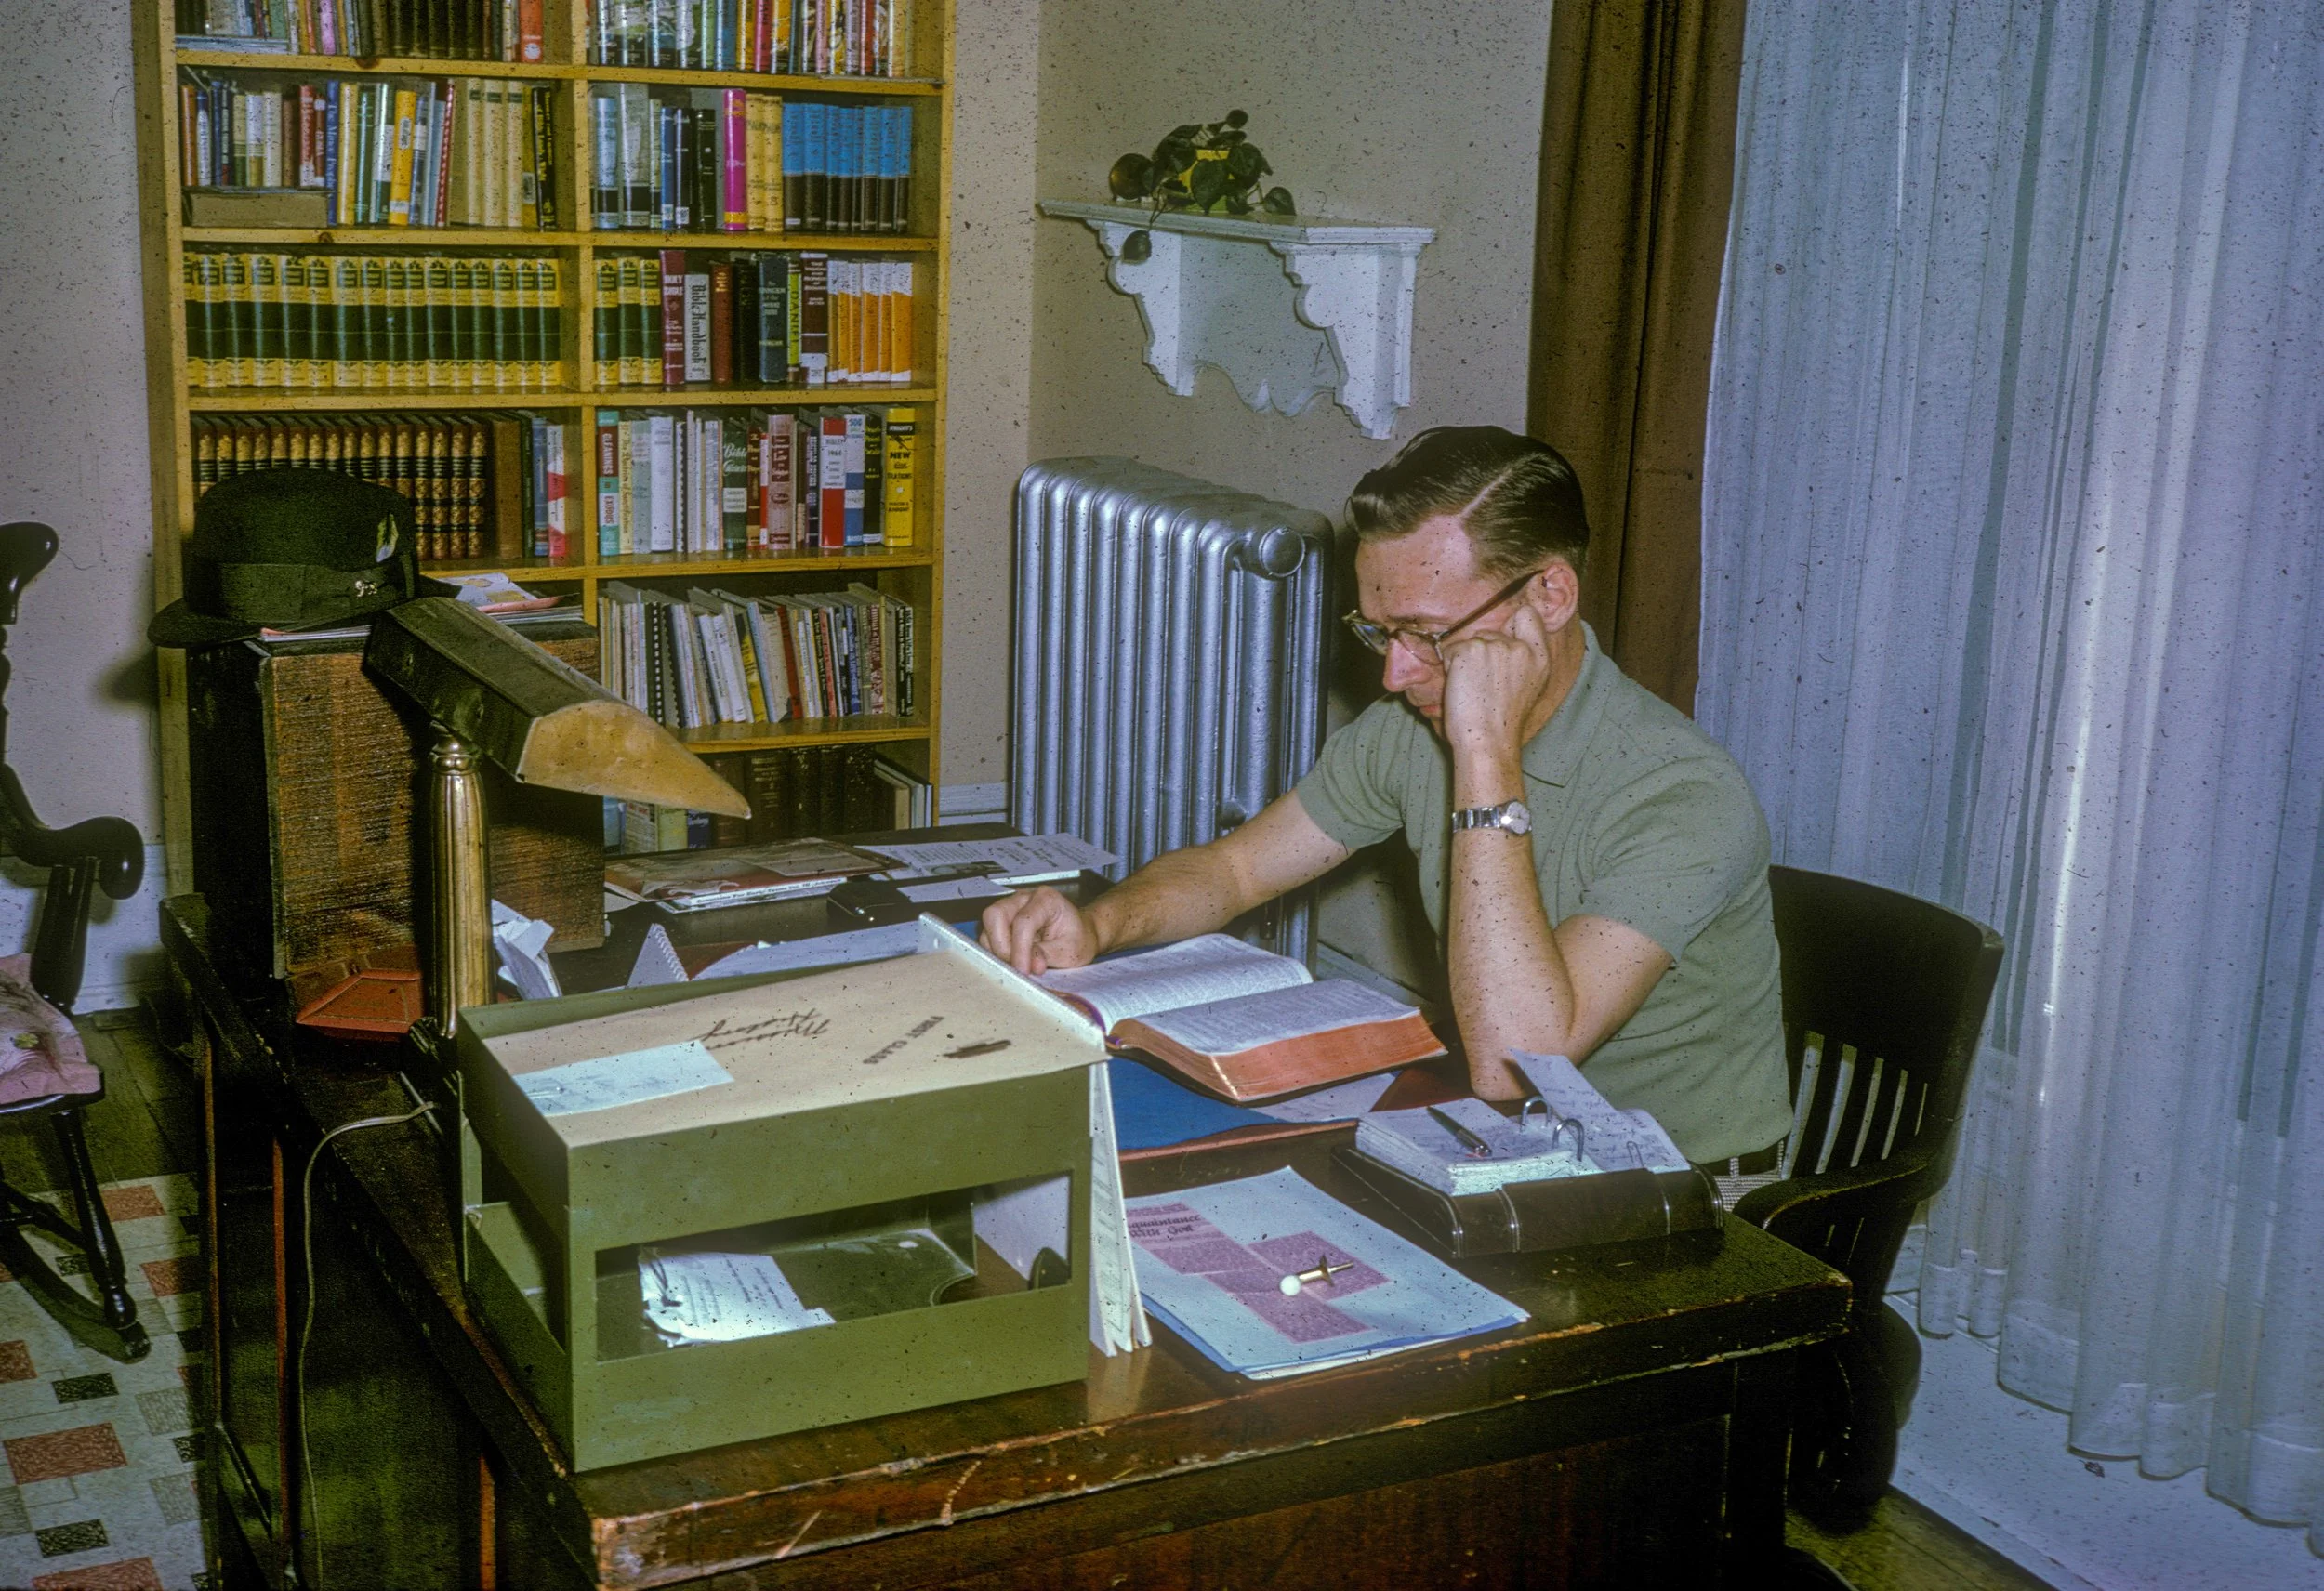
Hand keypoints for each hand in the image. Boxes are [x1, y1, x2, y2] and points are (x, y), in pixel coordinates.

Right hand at [979, 886, 1098, 974]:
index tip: (1024, 970)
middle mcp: (1023, 899)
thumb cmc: (1077, 939)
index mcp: (1046, 899)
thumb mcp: (1070, 951)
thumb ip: (1047, 955)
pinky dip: (996, 953)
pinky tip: (1014, 962)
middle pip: (995, 916)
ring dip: (998, 951)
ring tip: (1019, 966)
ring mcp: (1010, 908)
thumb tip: (1029, 965)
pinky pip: (988, 937)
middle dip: (1002, 947)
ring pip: (988, 927)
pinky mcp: (1002, 922)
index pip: (1023, 921)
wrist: (1079, 936)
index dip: (1020, 948)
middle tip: (1018, 968)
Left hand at [1440, 598, 1552, 765]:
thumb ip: (1521, 660)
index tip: (1504, 637)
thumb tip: (1501, 643)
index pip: (1528, 616)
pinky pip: (1451, 650)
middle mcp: (1520, 648)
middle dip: (1481, 651)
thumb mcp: (1528, 687)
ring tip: (1472, 688)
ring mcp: (1495, 647)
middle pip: (1491, 632)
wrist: (1488, 740)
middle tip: (1482, 683)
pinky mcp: (1470, 651)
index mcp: (1540, 657)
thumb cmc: (1502, 722)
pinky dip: (1449, 666)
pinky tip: (1460, 688)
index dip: (1512, 623)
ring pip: (1470, 642)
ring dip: (1464, 660)